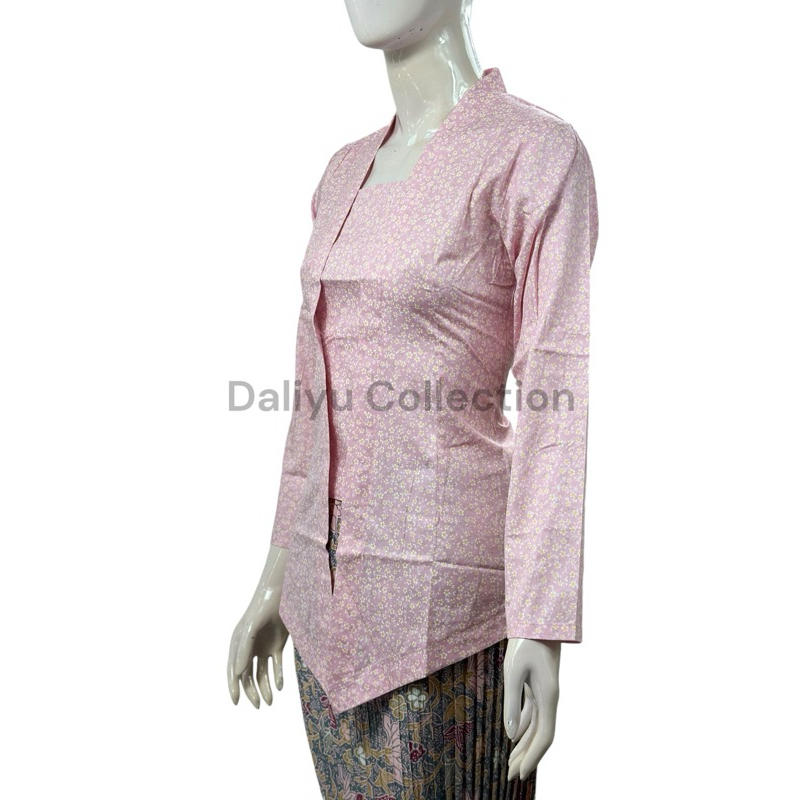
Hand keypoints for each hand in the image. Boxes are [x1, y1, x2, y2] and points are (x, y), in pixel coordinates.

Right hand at [227, 545, 289, 707]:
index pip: (233, 669)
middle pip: (248, 675)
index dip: (233, 686)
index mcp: (238, 643)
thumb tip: (238, 673)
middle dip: (252, 691)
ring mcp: (263, 646)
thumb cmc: (263, 608)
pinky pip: (276, 665)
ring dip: (265, 687)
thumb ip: (244, 649)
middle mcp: (249, 647)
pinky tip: (280, 685)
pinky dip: (277, 676)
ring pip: (262, 673)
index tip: (236, 702)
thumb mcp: (252, 628)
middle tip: (259, 705)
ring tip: (270, 700)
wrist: (281, 593)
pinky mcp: (277, 644)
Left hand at [503, 637, 560, 780]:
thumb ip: (512, 703)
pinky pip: (532, 713)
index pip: (545, 736)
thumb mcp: (514, 671)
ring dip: (524, 744)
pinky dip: (523, 727)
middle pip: (540, 736)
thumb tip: (510, 735)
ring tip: (509, 762)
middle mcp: (550, 698)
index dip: (533, 757)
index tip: (520, 773)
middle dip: (526, 757)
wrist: (539, 619)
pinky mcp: (537, 686)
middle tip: (511, 776)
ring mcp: (544, 692)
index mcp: (548, 697)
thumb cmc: (526, 642)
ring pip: (536, 726)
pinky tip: (514, 736)